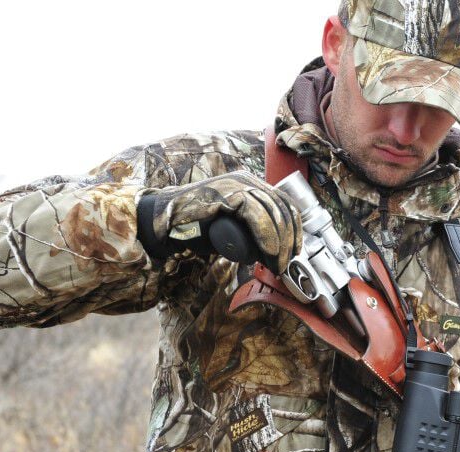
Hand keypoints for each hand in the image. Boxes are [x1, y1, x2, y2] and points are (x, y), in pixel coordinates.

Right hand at [136, 171, 301, 272]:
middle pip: (282, 208)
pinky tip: (267, 253)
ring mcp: (237, 183)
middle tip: (284, 264)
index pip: (284, 203)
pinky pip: (257, 214)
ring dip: (279, 243)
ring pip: (273, 212)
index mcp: (250, 185)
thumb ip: (252, 233)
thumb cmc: (197, 229)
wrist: (164, 224)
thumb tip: (275, 251)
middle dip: (289, 239)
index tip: (295, 251)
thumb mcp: (233, 228)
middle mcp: (247, 179)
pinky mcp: (227, 193)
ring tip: (276, 264)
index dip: (295, 228)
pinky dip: (266, 236)